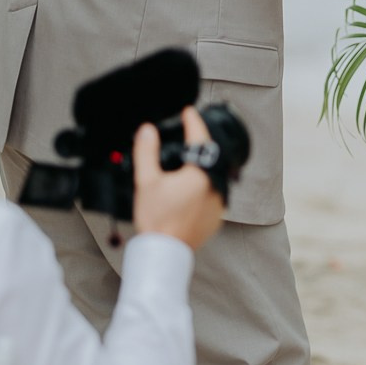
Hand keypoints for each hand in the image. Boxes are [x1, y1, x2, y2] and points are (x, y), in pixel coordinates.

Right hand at [131, 113, 224, 250]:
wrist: (164, 253)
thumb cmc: (156, 220)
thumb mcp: (146, 181)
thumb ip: (146, 152)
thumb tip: (147, 130)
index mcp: (201, 174)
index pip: (200, 139)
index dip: (192, 122)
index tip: (188, 111)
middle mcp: (216, 186)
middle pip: (209, 156)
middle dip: (198, 143)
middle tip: (188, 131)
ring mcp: (219, 202)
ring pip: (213, 174)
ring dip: (201, 165)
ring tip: (187, 157)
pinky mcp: (217, 215)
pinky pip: (213, 192)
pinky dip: (203, 185)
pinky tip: (189, 185)